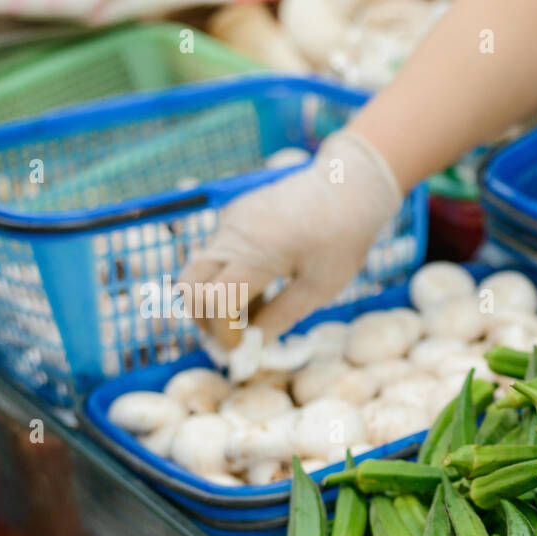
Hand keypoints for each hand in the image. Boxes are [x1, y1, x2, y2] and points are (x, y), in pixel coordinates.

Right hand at [180, 130, 401, 348]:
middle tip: (233, 337)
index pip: (213, 303)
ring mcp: (230, 222)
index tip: (242, 349)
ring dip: (216, 298)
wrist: (348, 186)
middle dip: (204, 318)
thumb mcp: (320, 288)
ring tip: (257, 311)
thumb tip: (254, 345)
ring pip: (199, 269)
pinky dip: (227, 277)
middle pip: (189, 285)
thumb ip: (282, 317)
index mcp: (254, 254)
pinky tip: (262, 286)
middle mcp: (232, 234)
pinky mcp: (235, 216)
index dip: (222, 333)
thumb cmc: (342, 238)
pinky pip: (217, 253)